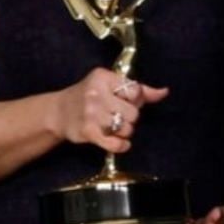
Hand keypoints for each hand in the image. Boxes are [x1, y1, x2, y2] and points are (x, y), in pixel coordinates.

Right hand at [50, 68, 166, 153]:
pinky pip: (115, 144)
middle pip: (133, 113)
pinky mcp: (88, 132)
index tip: (126, 101)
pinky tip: (120, 143)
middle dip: (130, 117)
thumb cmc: (89, 96)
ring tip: (114, 127)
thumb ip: (139, 89)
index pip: (136, 91)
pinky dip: (121, 146)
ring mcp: (91, 114)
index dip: (135, 100)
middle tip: (118, 115)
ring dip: (125, 131)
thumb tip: (164, 92)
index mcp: (103, 78)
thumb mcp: (110, 85)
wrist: (58, 112)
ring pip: (126, 129)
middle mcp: (96, 94)